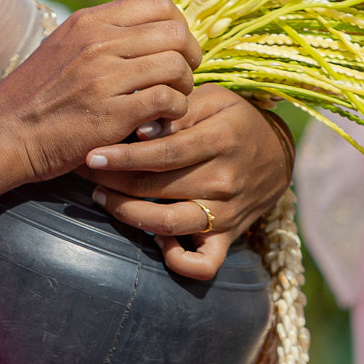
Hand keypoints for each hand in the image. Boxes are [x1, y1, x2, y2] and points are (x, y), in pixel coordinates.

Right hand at [0, 0, 199, 191]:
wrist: (2, 134)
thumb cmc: (34, 97)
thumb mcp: (63, 48)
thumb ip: (100, 36)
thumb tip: (146, 31)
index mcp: (88, 21)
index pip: (159, 4)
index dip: (178, 27)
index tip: (174, 50)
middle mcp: (97, 42)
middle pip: (176, 33)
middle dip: (189, 57)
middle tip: (180, 79)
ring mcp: (104, 77)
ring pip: (176, 66)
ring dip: (183, 87)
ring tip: (170, 102)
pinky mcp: (111, 113)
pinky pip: (167, 100)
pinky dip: (173, 112)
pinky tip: (159, 122)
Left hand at [81, 85, 292, 280]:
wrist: (278, 154)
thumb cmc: (235, 120)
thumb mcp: (214, 99)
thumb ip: (179, 111)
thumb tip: (142, 129)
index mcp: (221, 140)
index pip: (164, 154)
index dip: (123, 156)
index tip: (92, 155)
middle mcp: (224, 181)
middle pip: (157, 188)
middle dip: (113, 181)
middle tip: (84, 172)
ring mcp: (226, 213)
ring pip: (169, 225)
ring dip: (128, 214)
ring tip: (102, 197)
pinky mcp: (228, 238)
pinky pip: (202, 264)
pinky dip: (176, 260)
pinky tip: (153, 240)